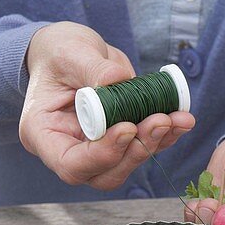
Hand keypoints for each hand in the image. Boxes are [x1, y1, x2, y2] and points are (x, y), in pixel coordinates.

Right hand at [20, 22, 194, 190]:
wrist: (69, 52)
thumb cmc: (58, 52)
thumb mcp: (69, 53)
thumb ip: (91, 68)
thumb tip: (118, 80)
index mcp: (43, 134)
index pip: (70, 164)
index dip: (102, 154)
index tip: (127, 127)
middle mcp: (67, 149)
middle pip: (102, 173)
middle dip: (135, 151)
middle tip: (160, 121)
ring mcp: (93, 149)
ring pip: (125, 164)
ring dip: (155, 144)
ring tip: (177, 118)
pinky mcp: (116, 140)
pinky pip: (141, 147)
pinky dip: (164, 136)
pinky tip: (181, 118)